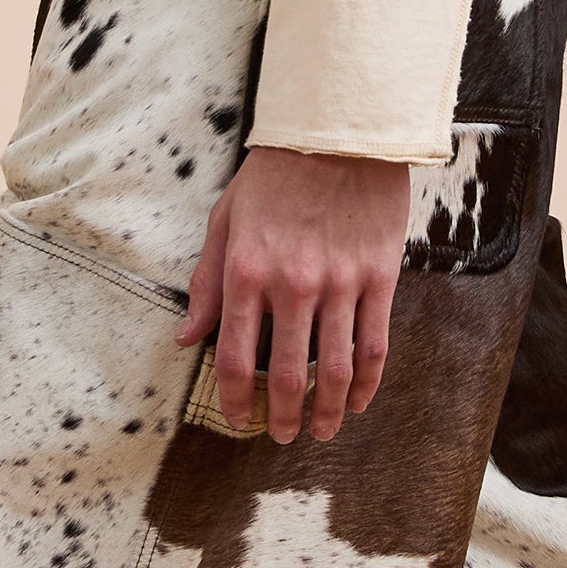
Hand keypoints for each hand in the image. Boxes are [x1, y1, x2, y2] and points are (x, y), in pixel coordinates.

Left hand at [175, 145, 409, 443]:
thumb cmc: (275, 173)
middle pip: (289, 377)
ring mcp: (340, 283)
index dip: (235, 401)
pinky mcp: (379, 276)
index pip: (236, 358)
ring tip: (322, 430)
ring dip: (328, 411)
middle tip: (284, 436)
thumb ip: (207, 281)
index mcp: (247, 272)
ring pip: (335, 370)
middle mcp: (293, 284)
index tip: (238, 421)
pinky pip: (374, 344)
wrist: (339, 131)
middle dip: (284, 419)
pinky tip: (357, 400)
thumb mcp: (225, 219)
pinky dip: (366, 382)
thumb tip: (187, 335)